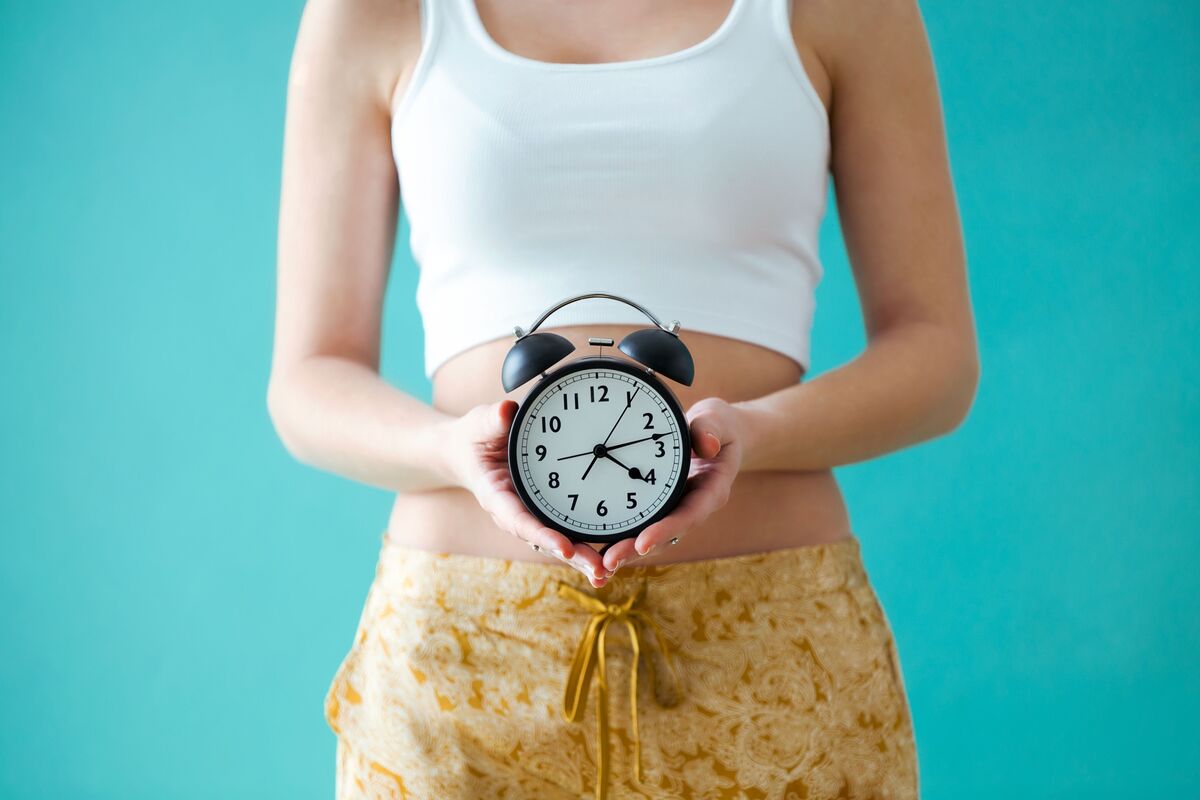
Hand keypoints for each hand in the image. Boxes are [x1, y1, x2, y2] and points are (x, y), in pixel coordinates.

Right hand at [440, 399, 612, 586]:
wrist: (466, 451)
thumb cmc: (473, 438)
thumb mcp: (478, 425)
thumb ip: (493, 420)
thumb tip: (507, 411)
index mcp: (496, 495)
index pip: (519, 520)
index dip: (541, 535)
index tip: (564, 548)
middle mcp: (514, 512)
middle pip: (545, 539)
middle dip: (571, 556)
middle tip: (599, 571)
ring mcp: (529, 514)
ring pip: (557, 539)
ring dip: (582, 557)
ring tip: (607, 571)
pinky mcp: (543, 510)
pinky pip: (564, 528)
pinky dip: (583, 543)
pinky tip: (608, 555)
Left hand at [599, 397, 745, 573]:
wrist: (716, 432)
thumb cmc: (716, 425)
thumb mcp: (717, 421)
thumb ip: (710, 429)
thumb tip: (708, 444)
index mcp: (711, 491)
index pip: (688, 516)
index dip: (665, 531)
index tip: (642, 543)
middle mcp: (693, 507)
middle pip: (665, 536)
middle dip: (637, 550)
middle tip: (608, 563)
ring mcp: (675, 509)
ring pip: (651, 537)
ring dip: (626, 550)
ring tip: (599, 565)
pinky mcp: (660, 506)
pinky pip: (641, 524)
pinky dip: (622, 536)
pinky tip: (597, 548)